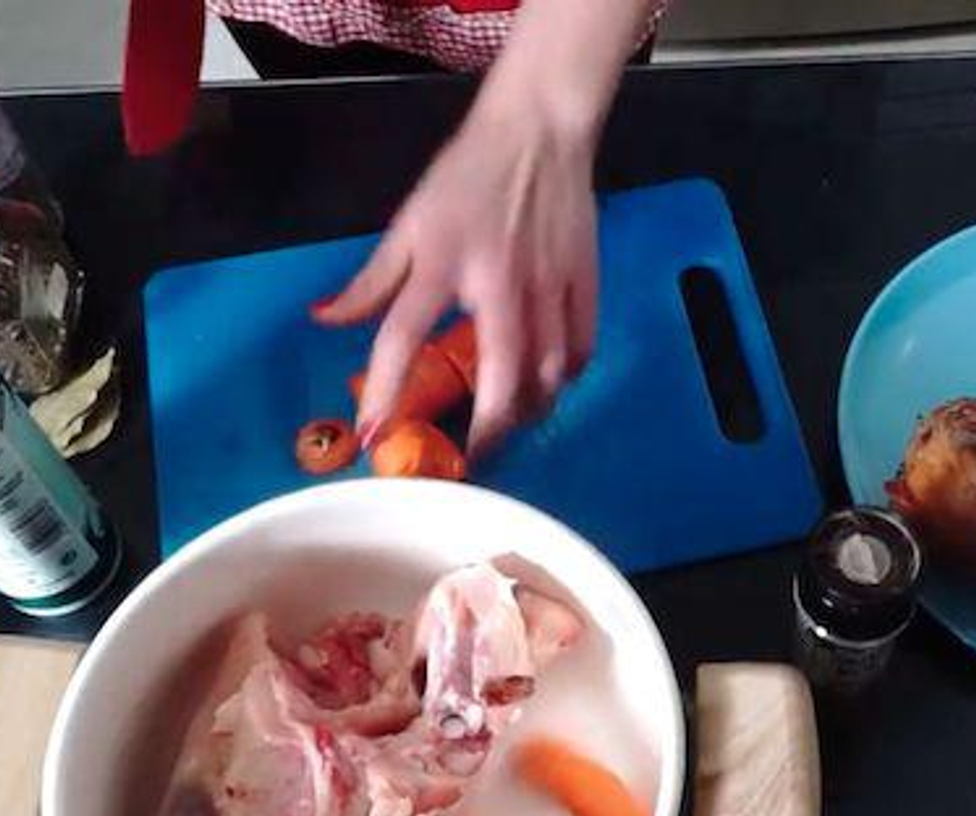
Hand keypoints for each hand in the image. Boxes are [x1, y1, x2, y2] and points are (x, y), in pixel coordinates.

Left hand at [314, 92, 598, 460]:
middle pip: (501, 376)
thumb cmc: (467, 177)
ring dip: (529, 409)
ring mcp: (548, 287)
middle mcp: (497, 283)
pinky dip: (565, 378)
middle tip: (476, 455)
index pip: (403, 337)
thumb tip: (324, 320)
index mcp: (442, 262)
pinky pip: (580, 351)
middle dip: (488, 429)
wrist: (538, 134)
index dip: (384, 390)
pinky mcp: (583, 284)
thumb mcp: (408, 223)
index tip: (372, 434)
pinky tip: (550, 383)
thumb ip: (370, 281)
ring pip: (548, 374)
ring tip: (512, 423)